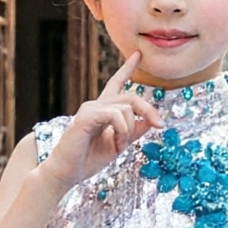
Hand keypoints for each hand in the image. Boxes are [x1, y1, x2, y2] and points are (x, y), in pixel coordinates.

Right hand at [37, 55, 158, 192]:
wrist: (67, 172)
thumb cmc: (88, 159)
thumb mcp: (119, 144)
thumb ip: (134, 130)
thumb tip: (152, 120)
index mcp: (103, 110)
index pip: (116, 84)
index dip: (127, 69)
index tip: (137, 55)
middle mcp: (96, 105)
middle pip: (131, 96)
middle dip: (149, 110)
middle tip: (160, 125)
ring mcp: (90, 109)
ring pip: (125, 107)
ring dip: (130, 130)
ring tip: (120, 146)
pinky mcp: (85, 117)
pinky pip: (114, 115)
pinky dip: (122, 130)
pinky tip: (116, 143)